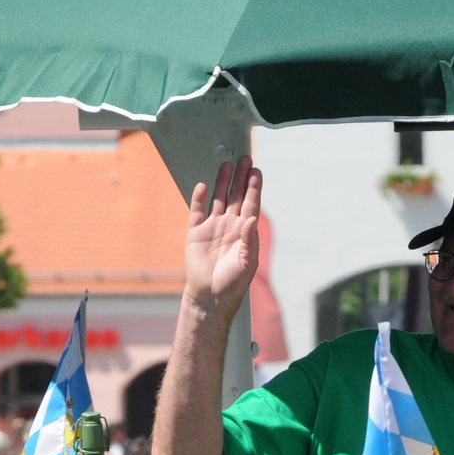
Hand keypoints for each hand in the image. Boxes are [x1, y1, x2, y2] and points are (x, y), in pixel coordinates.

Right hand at [184, 157, 262, 319]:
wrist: (210, 296)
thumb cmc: (233, 282)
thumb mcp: (247, 261)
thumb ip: (249, 239)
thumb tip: (251, 218)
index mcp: (244, 232)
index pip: (251, 204)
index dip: (254, 188)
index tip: (257, 171)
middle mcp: (230, 226)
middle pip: (236, 196)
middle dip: (241, 178)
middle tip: (245, 158)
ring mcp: (213, 227)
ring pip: (219, 199)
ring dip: (223, 182)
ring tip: (227, 164)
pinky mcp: (196, 232)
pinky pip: (197, 211)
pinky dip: (199, 198)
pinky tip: (203, 185)